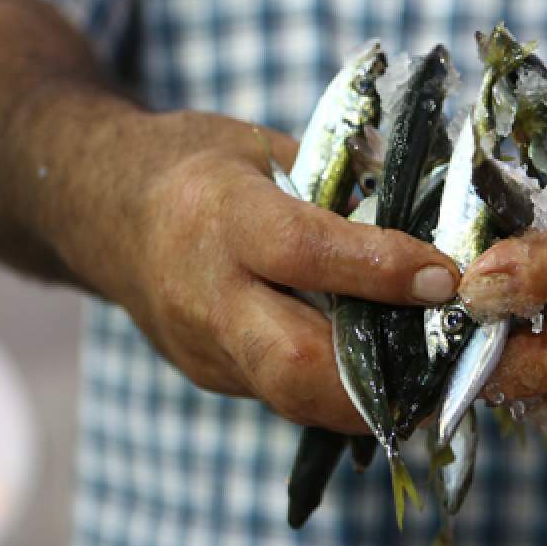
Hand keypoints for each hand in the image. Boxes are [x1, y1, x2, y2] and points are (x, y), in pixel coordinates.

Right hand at [90, 112, 460, 432]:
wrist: (98, 208)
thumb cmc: (194, 164)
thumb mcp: (263, 146)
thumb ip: (337, 185)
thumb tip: (427, 216)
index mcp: (218, 213)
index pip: (302, 252)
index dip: (380, 270)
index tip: (445, 277)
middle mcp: (204, 291)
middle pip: (291, 362)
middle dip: (378, 378)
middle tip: (447, 363)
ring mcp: (201, 345)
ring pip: (293, 396)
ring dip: (370, 399)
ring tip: (431, 380)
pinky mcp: (209, 374)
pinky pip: (284, 393)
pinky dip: (339, 391)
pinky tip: (384, 374)